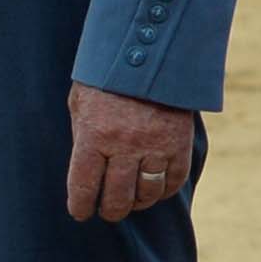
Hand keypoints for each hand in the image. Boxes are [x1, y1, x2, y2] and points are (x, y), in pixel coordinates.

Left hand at [67, 82, 199, 222]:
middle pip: (117, 199)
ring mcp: (155, 145)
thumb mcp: (81, 103)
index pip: (84, 187)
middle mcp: (124, 145)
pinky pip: (174, 180)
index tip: (81, 212)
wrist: (150, 49)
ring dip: (138, 202)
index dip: (80, 207)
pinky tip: (155, 187)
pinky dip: (164, 190)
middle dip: (110, 211)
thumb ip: (83, 137)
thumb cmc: (107, 77)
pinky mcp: (179, 143)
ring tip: (133, 200)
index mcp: (94, 135)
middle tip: (108, 211)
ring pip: (147, 194)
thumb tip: (86, 171)